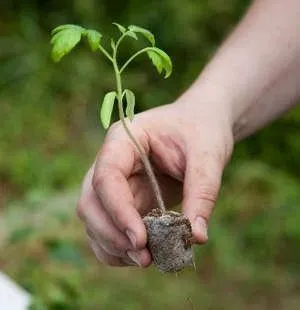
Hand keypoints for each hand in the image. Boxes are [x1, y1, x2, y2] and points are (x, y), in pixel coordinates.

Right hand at [77, 98, 232, 266]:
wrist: (200, 126)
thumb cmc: (201, 130)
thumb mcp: (208, 155)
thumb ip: (202, 193)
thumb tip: (196, 238)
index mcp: (123, 140)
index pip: (106, 177)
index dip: (118, 211)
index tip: (141, 239)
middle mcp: (111, 162)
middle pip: (90, 202)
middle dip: (112, 234)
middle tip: (144, 257)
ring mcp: (116, 183)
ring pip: (95, 220)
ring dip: (114, 246)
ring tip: (147, 260)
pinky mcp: (126, 200)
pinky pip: (109, 228)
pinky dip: (119, 248)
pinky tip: (144, 256)